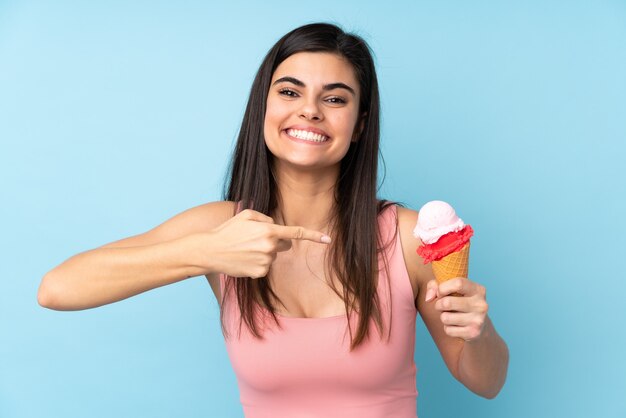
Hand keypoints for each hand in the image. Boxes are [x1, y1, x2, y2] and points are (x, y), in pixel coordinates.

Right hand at [192, 209, 330, 277]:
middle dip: (275, 241)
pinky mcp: (260, 273)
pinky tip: (243, 259)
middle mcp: (270, 246)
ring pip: (273, 256)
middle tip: (254, 239)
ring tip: (244, 249)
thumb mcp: (246, 214)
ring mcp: (265, 261)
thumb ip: (266, 218)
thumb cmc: (228, 230)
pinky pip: (265, 267)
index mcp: (269, 230)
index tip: (327, 239)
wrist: (210, 251)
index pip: (295, 233)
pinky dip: (257, 263)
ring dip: (263, 252)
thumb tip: (276, 227)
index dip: (313, 236)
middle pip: (284, 245)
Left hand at [424, 278, 488, 341]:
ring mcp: (478, 320)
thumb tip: (429, 297)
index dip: (443, 288)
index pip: (458, 283)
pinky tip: (456, 325)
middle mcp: (481, 304)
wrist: (479, 326)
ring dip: (443, 317)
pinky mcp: (473, 333)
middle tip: (442, 306)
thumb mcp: (452, 289)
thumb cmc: (460, 302)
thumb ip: (435, 285)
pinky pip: (448, 330)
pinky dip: (447, 328)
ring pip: (445, 318)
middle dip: (438, 305)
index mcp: (478, 290)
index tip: (440, 293)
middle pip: (447, 303)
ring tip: (451, 316)